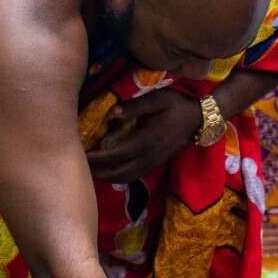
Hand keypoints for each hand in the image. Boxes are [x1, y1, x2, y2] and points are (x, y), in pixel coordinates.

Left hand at [86, 89, 200, 182]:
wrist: (199, 120)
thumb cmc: (177, 106)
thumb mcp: (157, 99)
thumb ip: (135, 106)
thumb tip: (114, 112)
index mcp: (146, 141)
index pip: (116, 155)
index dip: (97, 158)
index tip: (80, 155)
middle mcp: (148, 157)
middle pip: (117, 172)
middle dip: (97, 172)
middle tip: (78, 167)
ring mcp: (152, 163)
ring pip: (125, 178)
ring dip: (106, 178)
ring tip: (89, 172)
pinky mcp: (155, 164)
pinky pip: (132, 176)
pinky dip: (117, 177)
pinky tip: (107, 172)